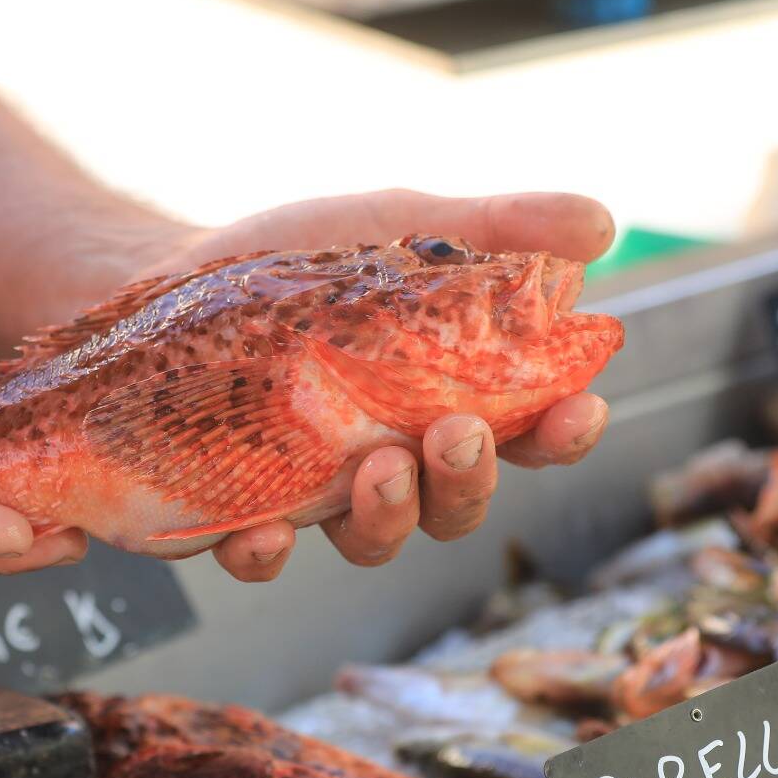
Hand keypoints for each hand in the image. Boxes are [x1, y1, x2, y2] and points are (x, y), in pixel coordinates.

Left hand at [151, 189, 615, 581]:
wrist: (177, 268)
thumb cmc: (305, 258)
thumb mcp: (404, 223)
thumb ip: (498, 227)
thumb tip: (600, 225)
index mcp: (447, 402)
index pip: (527, 437)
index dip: (562, 435)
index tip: (581, 409)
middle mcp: (393, 461)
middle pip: (455, 505)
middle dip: (469, 480)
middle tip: (457, 433)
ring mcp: (317, 493)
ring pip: (374, 540)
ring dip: (389, 518)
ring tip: (379, 469)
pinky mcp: (237, 506)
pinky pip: (261, 551)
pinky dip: (270, 553)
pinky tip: (269, 532)